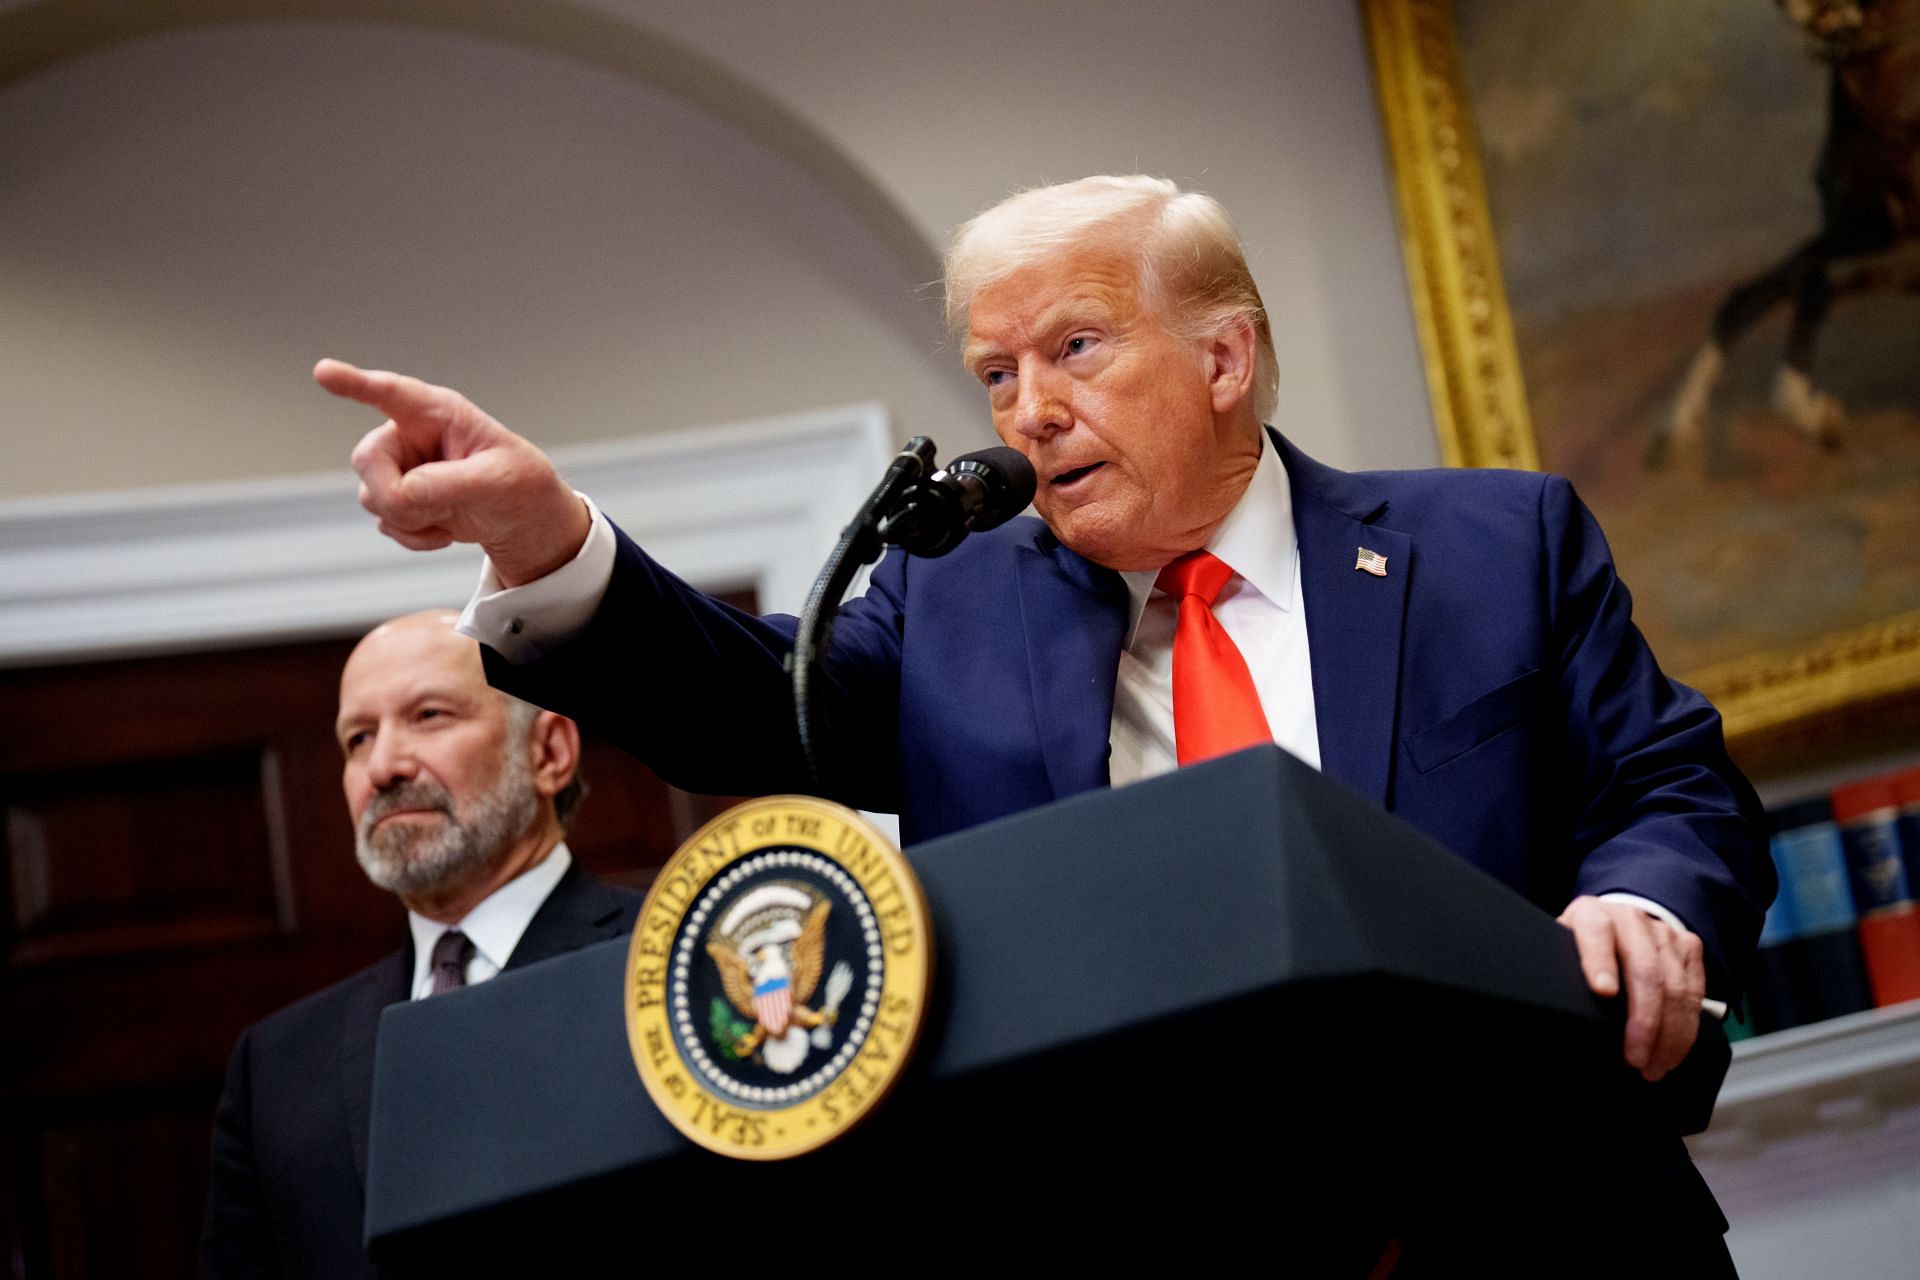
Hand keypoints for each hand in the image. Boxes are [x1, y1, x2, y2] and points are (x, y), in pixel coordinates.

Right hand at [315, 359, 590, 586]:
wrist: (522, 519)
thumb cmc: (519, 484)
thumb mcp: (499, 481)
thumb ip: (452, 483)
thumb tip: (406, 491)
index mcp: (439, 414)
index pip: (392, 392)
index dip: (355, 382)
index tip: (324, 372)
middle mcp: (411, 435)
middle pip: (366, 458)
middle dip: (393, 493)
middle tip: (432, 509)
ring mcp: (400, 468)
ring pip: (371, 496)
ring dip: (411, 518)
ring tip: (452, 513)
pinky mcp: (397, 498)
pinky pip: (384, 522)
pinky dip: (413, 536)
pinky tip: (443, 531)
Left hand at [1557, 896, 1705, 1081]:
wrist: (1615, 925)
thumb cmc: (1582, 950)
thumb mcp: (1561, 954)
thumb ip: (1560, 974)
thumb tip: (1555, 1017)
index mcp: (1590, 914)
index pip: (1596, 932)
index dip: (1599, 962)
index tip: (1603, 992)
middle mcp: (1630, 918)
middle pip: (1645, 970)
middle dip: (1644, 1020)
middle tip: (1635, 1058)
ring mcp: (1663, 931)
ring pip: (1675, 986)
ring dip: (1670, 1034)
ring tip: (1654, 1066)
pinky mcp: (1688, 946)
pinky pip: (1695, 992)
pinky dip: (1687, 1028)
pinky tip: (1672, 1052)